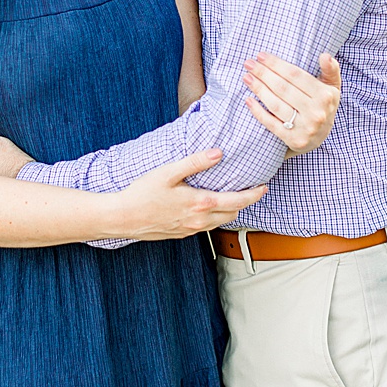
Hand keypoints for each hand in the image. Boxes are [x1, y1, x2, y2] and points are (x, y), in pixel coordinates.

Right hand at [111, 149, 266, 239]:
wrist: (123, 218)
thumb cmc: (142, 193)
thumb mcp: (168, 172)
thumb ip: (195, 162)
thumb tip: (218, 153)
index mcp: (201, 203)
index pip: (238, 201)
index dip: (254, 194)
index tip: (263, 187)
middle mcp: (200, 220)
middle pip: (233, 213)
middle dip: (244, 203)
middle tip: (250, 191)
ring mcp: (191, 229)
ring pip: (221, 222)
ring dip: (229, 210)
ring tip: (231, 198)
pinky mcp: (182, 234)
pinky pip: (206, 227)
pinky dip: (214, 217)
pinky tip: (206, 207)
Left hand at [245, 52, 341, 154]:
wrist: (320, 138)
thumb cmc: (322, 105)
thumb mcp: (332, 87)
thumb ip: (331, 70)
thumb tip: (325, 55)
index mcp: (325, 96)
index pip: (295, 75)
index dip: (276, 64)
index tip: (260, 56)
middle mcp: (317, 112)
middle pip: (283, 88)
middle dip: (263, 73)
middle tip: (249, 64)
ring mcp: (306, 128)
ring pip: (275, 104)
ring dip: (258, 89)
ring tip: (247, 77)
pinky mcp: (294, 140)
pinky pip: (271, 123)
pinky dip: (258, 111)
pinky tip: (248, 100)